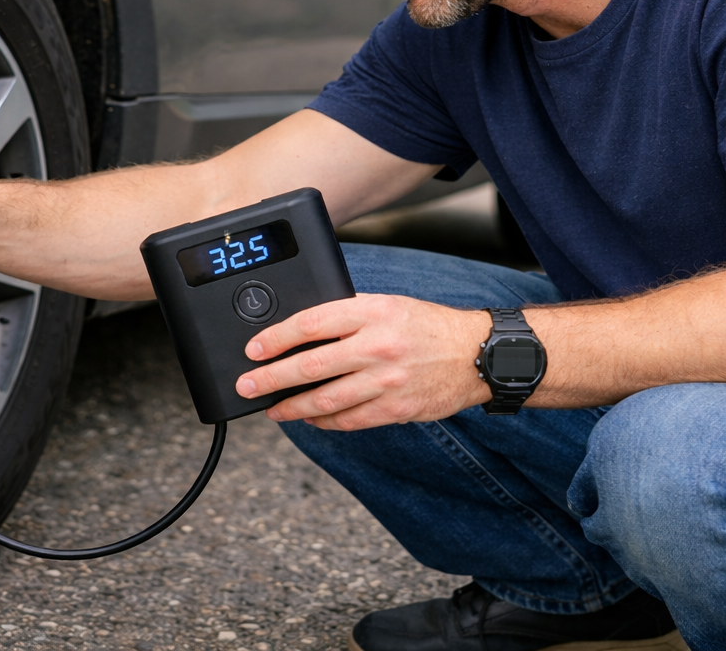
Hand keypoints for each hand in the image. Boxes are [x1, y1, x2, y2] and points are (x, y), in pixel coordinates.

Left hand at [234, 294, 491, 429]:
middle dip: (271, 379)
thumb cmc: (427, 326)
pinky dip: (325, 421)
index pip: (311, 323)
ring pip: (327, 399)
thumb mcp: (388, 304)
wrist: (477, 354)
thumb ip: (348, 313)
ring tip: (273, 409)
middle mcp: (378, 346)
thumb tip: (302, 329)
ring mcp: (387, 381)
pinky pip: (350, 420)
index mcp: (372, 312)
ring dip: (293, 406)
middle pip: (311, 365)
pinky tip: (310, 418)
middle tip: (247, 386)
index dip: (276, 338)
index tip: (254, 350)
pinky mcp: (397, 408)